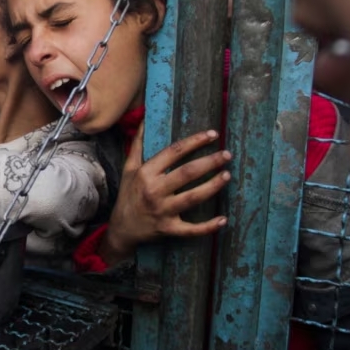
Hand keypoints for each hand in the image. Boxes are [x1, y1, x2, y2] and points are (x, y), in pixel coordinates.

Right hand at [99, 125, 231, 265]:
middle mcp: (154, 190)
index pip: (174, 152)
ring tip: (228, 175)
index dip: (195, 141)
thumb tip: (144, 120)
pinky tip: (223, 219)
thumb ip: (138, 144)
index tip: (212, 134)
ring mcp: (162, 210)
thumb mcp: (129, 168)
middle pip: (187, 173)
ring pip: (192, 197)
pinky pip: (191, 229)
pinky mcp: (168, 228)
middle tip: (227, 155)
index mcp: (146, 173)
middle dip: (210, 162)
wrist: (122, 228)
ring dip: (213, 186)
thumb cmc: (128, 195)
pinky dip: (208, 226)